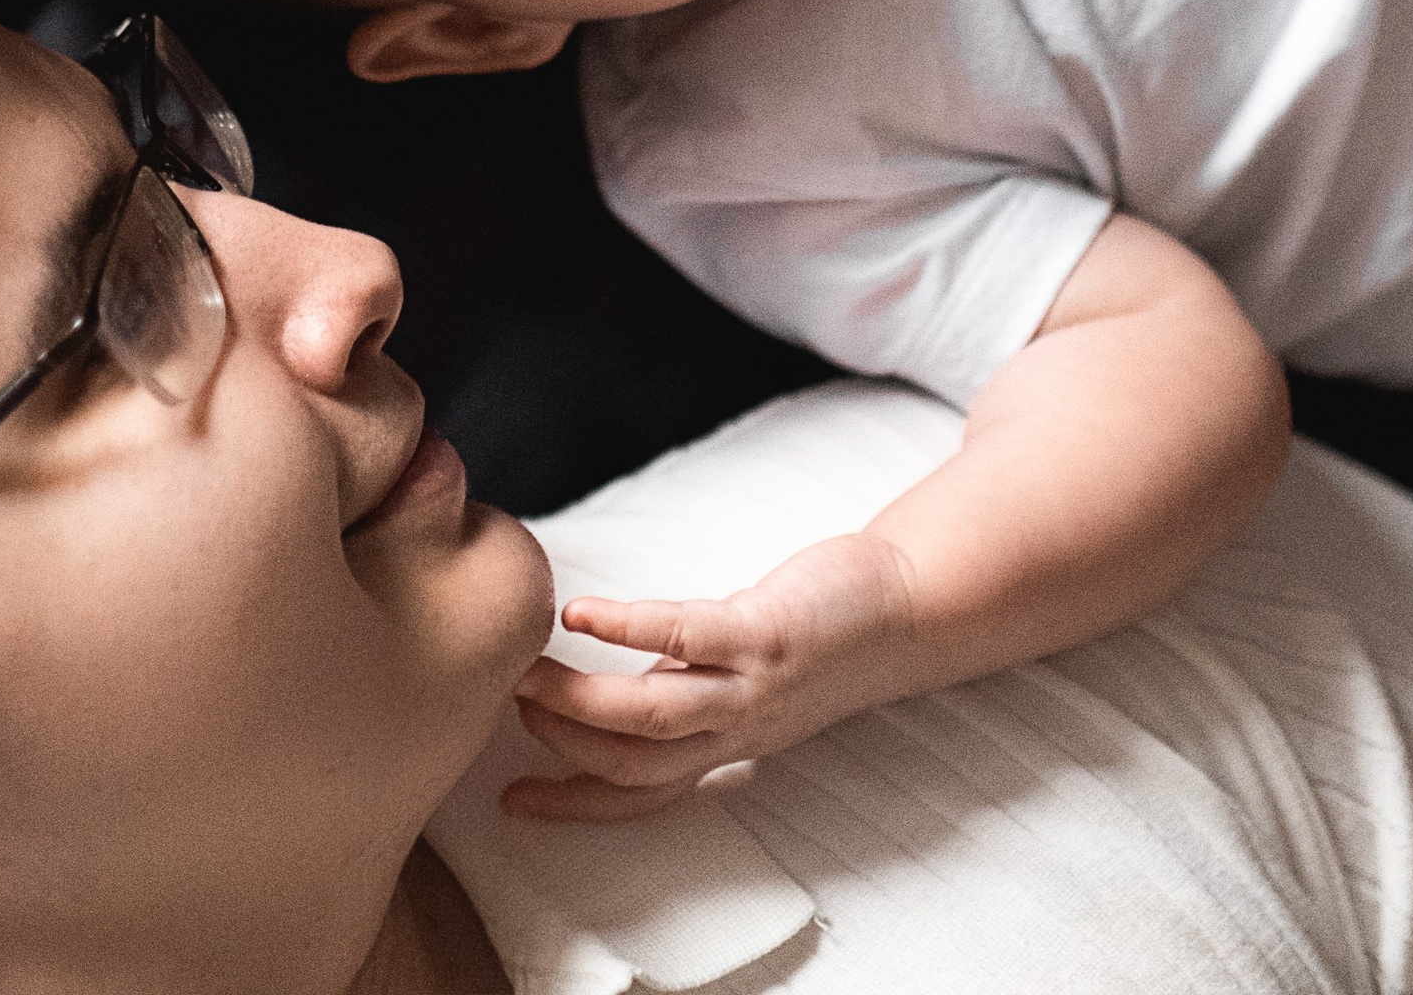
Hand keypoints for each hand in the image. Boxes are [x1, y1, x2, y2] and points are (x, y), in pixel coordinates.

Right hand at [502, 531, 914, 822]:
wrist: (908, 609)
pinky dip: (628, 628)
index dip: (572, 804)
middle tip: (504, 702)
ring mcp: (749, 685)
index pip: (637, 795)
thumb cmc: (816, 636)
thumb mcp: (742, 681)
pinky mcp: (765, 632)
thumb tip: (607, 683)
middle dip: (561, 742)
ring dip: (580, 701)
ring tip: (525, 671)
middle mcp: (733, 729)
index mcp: (722, 743)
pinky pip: (686, 637)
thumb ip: (684, 690)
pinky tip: (582, 612)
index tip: (511, 800)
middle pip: (631, 762)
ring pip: (650, 716)